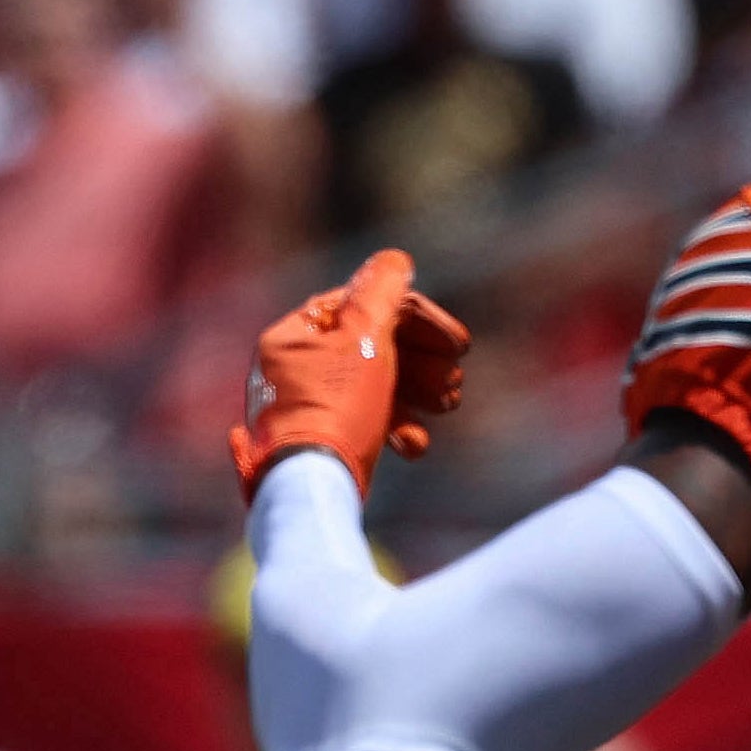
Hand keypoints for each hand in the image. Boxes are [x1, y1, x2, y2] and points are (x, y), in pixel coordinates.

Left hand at [228, 248, 468, 497]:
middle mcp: (290, 368)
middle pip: (370, 348)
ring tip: (449, 406)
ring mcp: (302, 408)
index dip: (418, 320)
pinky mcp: (317, 444)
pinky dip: (394, 428)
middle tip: (455, 383)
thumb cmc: (336, 408)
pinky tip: (414, 446)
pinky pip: (361, 423)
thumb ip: (382, 292)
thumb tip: (395, 260)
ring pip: (371, 387)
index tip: (459, 346)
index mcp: (293, 335)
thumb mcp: (364, 338)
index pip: (364, 308)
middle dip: (422, 363)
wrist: (312, 489)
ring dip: (416, 394)